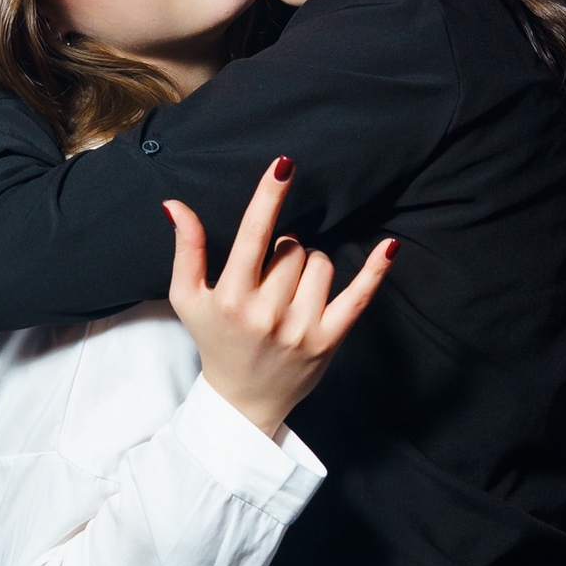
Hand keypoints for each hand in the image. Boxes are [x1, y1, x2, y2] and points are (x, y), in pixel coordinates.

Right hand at [163, 157, 395, 437]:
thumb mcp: (189, 299)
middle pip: (291, 248)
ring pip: (320, 262)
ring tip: (290, 292)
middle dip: (283, 253)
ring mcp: (301, 328)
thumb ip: (186, 249)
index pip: (254, 236)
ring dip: (308, 267)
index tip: (284, 165)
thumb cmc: (215, 340)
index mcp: (232, 297)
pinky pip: (358, 296)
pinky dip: (375, 270)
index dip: (269, 197)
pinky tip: (389, 246)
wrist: (242, 400)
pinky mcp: (328, 340)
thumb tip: (176, 205)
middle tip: (268, 280)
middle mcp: (267, 313)